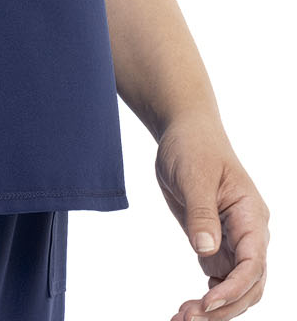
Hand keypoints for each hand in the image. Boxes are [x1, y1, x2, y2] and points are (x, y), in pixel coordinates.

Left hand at [155, 110, 269, 319]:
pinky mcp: (216, 245)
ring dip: (214, 310)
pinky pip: (218, 281)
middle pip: (249, 285)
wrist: (184, 132)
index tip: (208, 303)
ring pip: (234, 289)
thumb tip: (206, 250)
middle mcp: (248, 234)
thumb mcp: (194, 175)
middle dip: (224, 307)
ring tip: (181, 319)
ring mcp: (234, 243)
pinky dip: (206, 300)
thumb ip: (201, 212)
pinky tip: (187, 310)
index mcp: (251, 215)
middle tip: (188, 319)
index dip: (234, 288)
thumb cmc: (193, 146)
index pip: (253, 263)